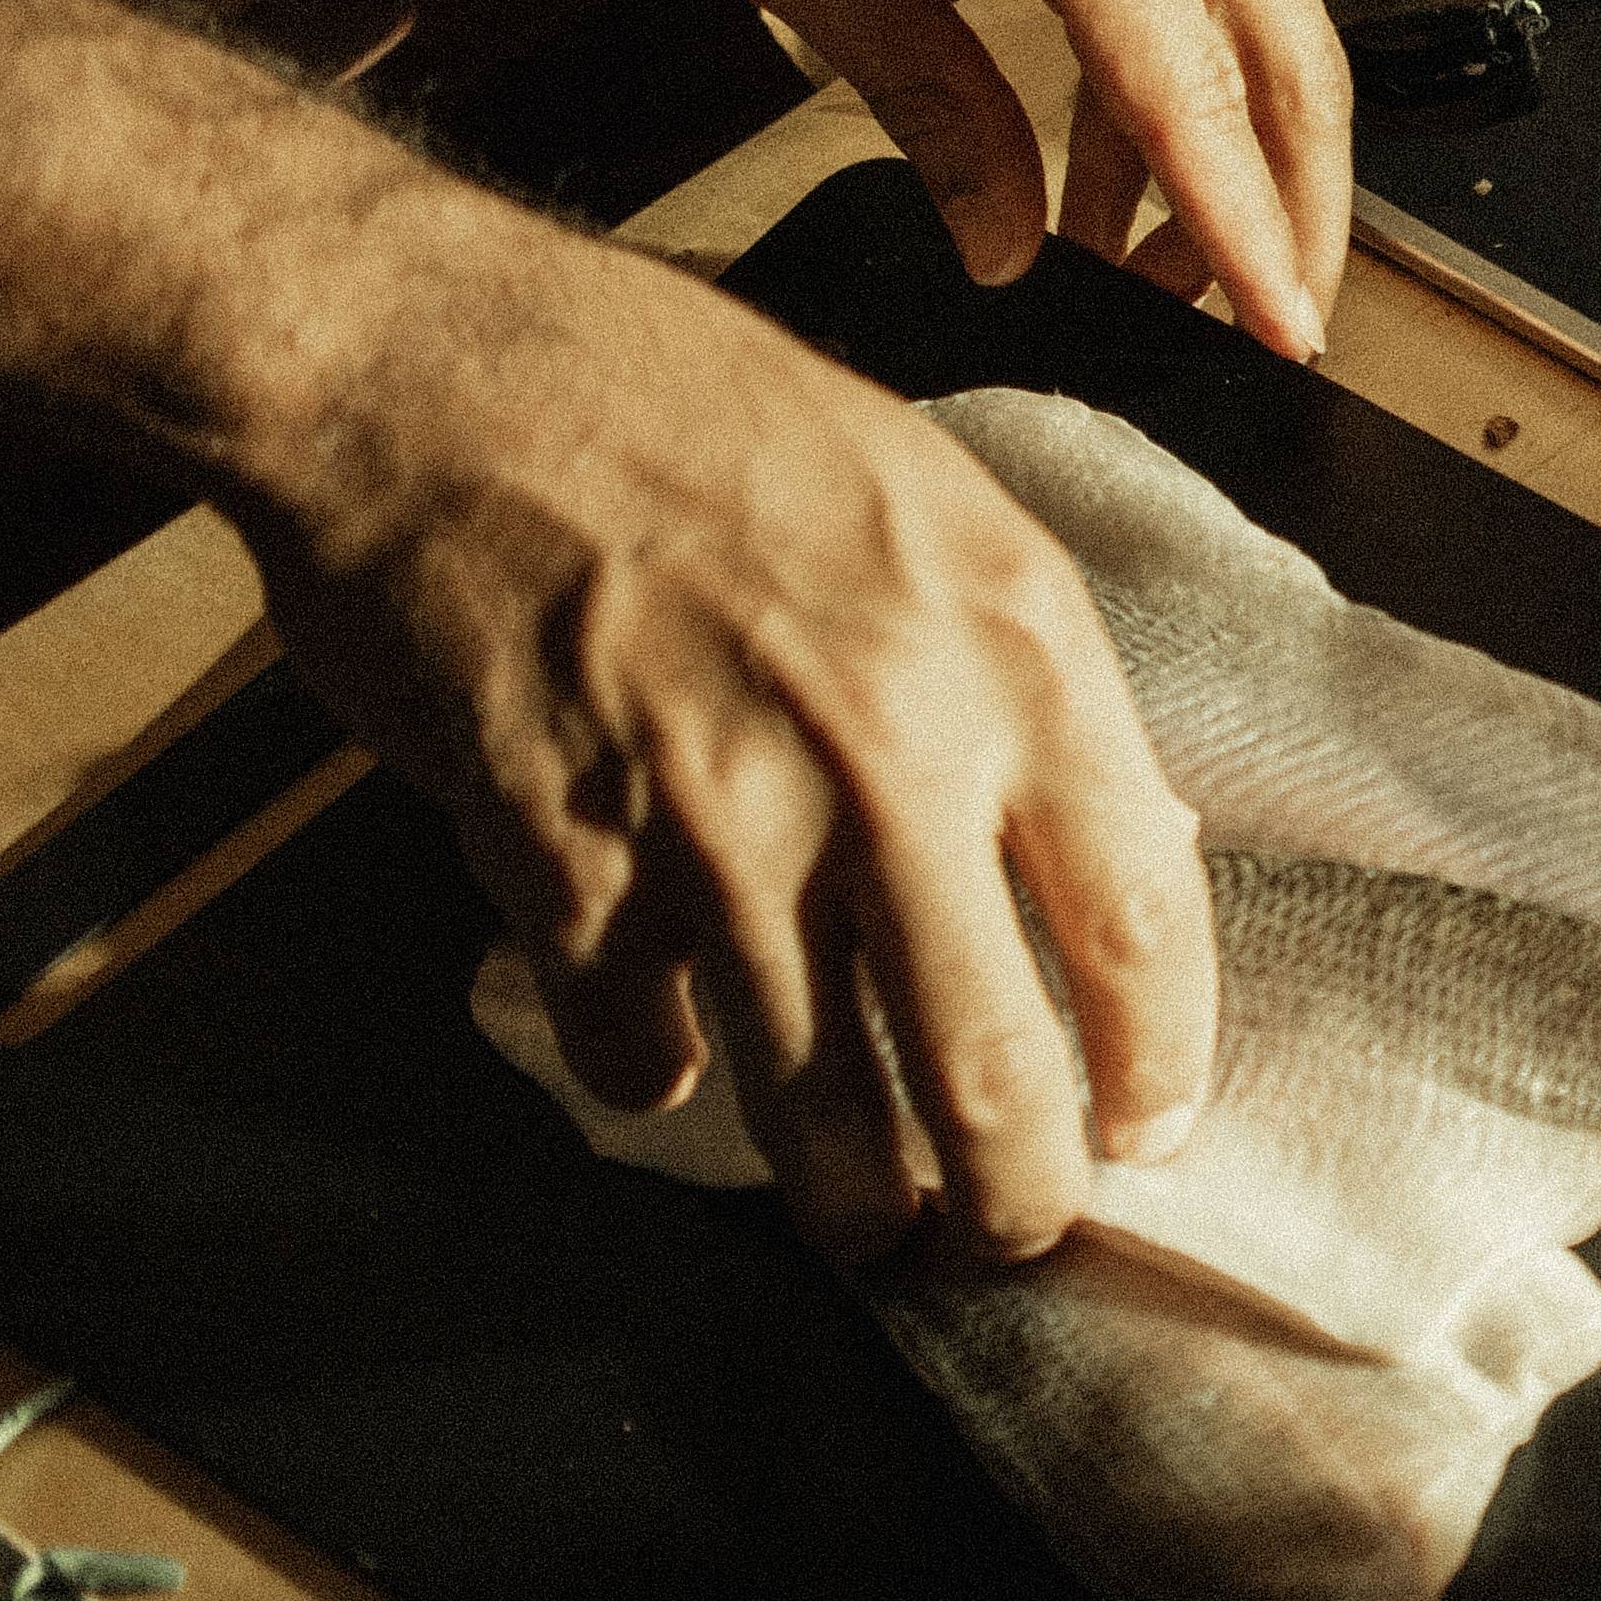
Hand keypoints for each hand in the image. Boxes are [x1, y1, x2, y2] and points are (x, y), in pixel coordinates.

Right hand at [239, 199, 1214, 1265]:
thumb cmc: (691, 411)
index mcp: (1017, 654)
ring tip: (869, 1224)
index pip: (1143, 918)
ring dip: (853, 1196)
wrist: (443, 369)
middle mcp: (893, 755)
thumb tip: (1108, 842)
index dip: (1157, 1061)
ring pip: (822, 1099)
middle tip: (1011, 1231)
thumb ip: (1024, 678)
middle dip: (1015, 1191)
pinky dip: (650, 1072)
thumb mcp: (937, 509)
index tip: (1148, 1127)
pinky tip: (661, 1059)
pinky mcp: (565, 864)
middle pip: (995, 1060)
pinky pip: (634, 1043)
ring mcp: (724, 823)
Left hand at [598, 0, 1351, 358]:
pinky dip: (1177, 72)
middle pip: (1289, 53)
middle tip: (1268, 328)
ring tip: (1140, 271)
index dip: (1240, 227)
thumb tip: (1000, 241)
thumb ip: (922, 95)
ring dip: (1229, 149)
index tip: (1283, 332)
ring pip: (1262, 13)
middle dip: (1296, 206)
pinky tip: (1096, 164)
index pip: (1185, 84)